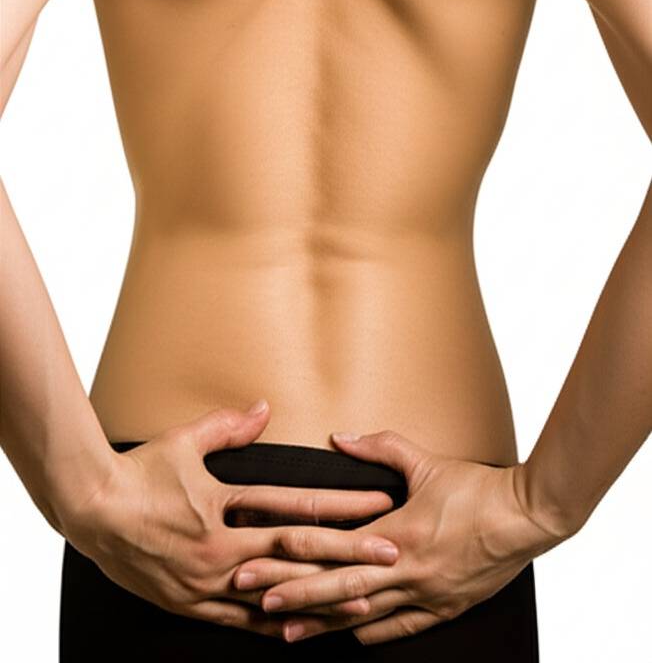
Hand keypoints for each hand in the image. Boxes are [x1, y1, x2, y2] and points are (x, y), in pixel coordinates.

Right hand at [62, 402, 399, 639]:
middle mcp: (221, 550)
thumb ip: (228, 428)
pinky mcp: (190, 604)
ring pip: (275, 593)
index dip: (340, 507)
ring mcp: (206, 583)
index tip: (376, 506)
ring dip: (321, 596)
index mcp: (223, 507)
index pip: (295, 506)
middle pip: (297, 552)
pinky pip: (238, 622)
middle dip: (349, 555)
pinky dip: (273, 623)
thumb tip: (264, 409)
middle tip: (391, 555)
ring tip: (362, 600)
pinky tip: (301, 628)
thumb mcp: (184, 441)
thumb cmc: (139, 472)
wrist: (90, 510)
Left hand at [243, 427, 568, 643]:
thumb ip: (380, 447)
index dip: (293, 556)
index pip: (334, 548)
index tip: (260, 559)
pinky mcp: (443, 608)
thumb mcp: (427, 461)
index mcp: (398, 533)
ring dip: (322, 623)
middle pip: (337, 588)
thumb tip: (341, 438)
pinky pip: (399, 628)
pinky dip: (369, 631)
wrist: (527, 517)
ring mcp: (425, 595)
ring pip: (362, 615)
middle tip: (254, 601)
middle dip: (292, 596)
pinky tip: (348, 635)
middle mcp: (406, 571)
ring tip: (286, 633)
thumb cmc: (478, 488)